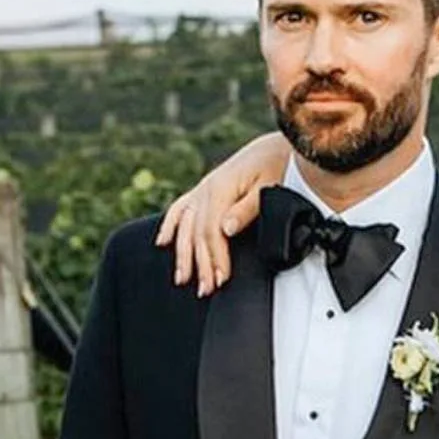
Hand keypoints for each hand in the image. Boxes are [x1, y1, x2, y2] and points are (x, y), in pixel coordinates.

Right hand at [154, 132, 290, 295]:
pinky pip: (180, 209)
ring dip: (183, 253)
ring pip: (185, 225)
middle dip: (200, 263)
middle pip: (197, 232)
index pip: (212, 230)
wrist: (275, 148)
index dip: (215, 257)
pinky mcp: (203, 190)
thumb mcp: (268, 188)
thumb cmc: (276, 167)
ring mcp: (202, 189)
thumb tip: (226, 229)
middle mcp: (206, 188)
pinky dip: (170, 226)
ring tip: (182, 279)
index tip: (221, 279)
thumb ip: (246, 209)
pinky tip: (162, 243)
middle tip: (205, 290)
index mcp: (221, 188)